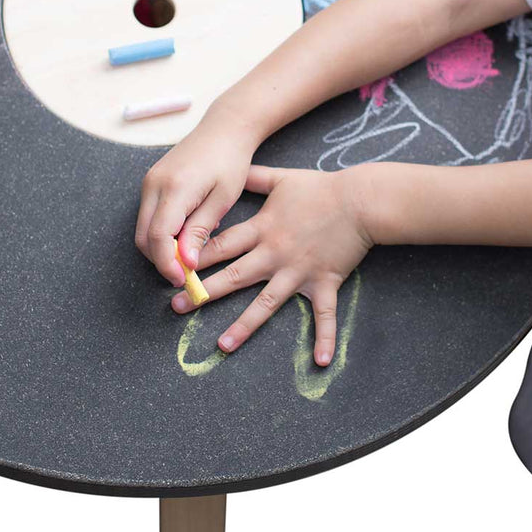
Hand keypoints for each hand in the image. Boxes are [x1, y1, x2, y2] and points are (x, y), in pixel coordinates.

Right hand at [135, 110, 261, 286]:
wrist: (224, 128)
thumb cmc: (230, 161)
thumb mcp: (223, 199)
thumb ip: (201, 230)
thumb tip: (186, 262)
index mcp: (175, 188)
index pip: (158, 237)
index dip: (167, 264)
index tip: (183, 279)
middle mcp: (154, 184)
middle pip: (143, 237)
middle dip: (161, 260)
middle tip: (186, 273)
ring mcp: (149, 181)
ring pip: (143, 228)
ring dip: (161, 247)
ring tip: (190, 251)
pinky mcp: (151, 180)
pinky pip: (149, 215)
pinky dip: (162, 231)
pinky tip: (187, 231)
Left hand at [171, 164, 372, 365]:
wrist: (359, 201)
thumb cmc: (320, 188)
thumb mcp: (281, 178)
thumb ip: (254, 177)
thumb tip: (233, 169)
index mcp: (263, 229)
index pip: (221, 245)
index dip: (194, 256)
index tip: (171, 268)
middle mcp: (275, 254)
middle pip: (234, 276)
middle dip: (203, 292)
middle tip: (177, 307)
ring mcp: (298, 272)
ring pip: (266, 303)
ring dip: (244, 326)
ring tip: (222, 346)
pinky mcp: (324, 282)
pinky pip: (324, 315)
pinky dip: (324, 338)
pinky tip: (320, 361)